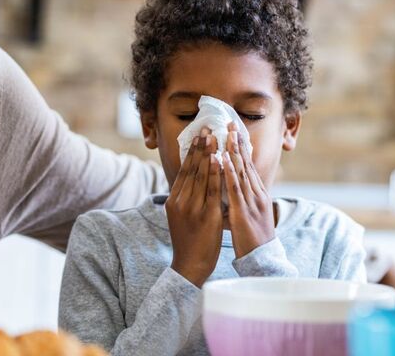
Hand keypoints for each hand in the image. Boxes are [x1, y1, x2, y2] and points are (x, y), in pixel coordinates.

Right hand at [166, 128, 221, 287]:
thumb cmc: (187, 241)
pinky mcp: (207, 216)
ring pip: (201, 176)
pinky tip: (221, 160)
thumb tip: (190, 179)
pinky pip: (213, 191)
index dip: (192, 152)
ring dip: (208, 154)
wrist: (189, 266)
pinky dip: (217, 174)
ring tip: (214, 137)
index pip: (184, 171)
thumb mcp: (179, 216)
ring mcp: (193, 209)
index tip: (198, 135)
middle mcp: (180, 201)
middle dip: (200, 147)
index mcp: (173, 200)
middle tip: (206, 127)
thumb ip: (184, 198)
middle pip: (191, 169)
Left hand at [223, 123, 274, 258]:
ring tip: (227, 133)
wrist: (263, 260)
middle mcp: (257, 194)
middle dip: (238, 142)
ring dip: (233, 151)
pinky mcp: (243, 212)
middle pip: (246, 163)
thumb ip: (244, 198)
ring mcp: (251, 202)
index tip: (235, 131)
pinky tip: (223, 159)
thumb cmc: (254, 238)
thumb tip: (235, 187)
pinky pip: (234, 188)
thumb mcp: (251, 213)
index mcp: (258, 194)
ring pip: (241, 171)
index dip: (241, 148)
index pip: (248, 166)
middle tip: (231, 123)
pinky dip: (228, 171)